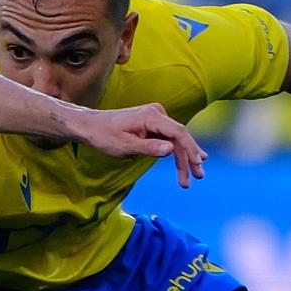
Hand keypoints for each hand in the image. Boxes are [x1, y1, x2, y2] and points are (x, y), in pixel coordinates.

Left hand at [72, 103, 207, 187]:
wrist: (92, 126)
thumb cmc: (105, 135)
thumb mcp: (125, 146)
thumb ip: (148, 148)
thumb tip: (171, 150)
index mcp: (151, 116)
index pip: (178, 132)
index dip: (190, 149)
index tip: (197, 164)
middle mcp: (157, 113)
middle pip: (180, 137)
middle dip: (189, 157)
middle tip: (198, 177)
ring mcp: (156, 117)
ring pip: (176, 140)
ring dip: (183, 158)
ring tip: (192, 177)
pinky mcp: (154, 124)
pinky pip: (169, 139)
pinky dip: (175, 152)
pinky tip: (187, 163)